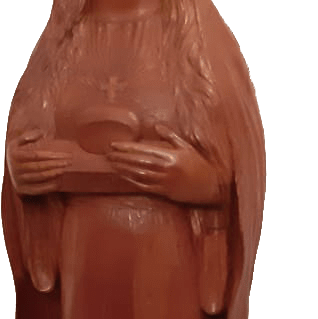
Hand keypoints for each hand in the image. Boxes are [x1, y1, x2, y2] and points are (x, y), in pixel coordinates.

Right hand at [7, 132, 75, 195]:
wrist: (7, 171)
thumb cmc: (16, 154)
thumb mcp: (16, 142)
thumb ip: (26, 136)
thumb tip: (41, 133)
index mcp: (14, 155)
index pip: (36, 155)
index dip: (51, 155)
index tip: (64, 154)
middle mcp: (15, 168)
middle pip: (40, 166)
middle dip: (56, 164)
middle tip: (68, 162)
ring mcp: (18, 180)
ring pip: (40, 177)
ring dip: (54, 174)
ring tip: (64, 170)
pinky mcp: (21, 190)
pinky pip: (37, 189)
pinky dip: (49, 187)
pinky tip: (58, 183)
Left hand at [106, 124, 222, 205]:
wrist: (211, 186)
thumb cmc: (199, 165)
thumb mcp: (187, 148)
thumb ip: (170, 137)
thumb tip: (157, 126)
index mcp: (170, 155)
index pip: (143, 150)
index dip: (127, 147)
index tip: (114, 145)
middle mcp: (166, 168)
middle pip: (138, 162)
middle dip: (121, 158)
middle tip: (107, 154)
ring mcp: (165, 181)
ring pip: (139, 174)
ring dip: (123, 169)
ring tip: (111, 164)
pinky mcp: (165, 192)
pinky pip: (145, 186)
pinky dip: (132, 181)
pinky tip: (123, 177)